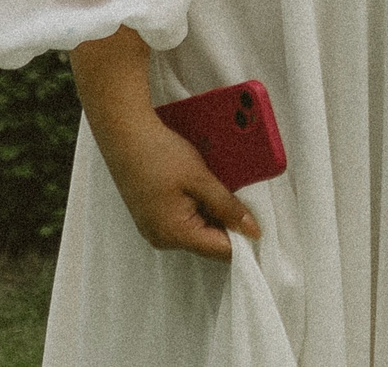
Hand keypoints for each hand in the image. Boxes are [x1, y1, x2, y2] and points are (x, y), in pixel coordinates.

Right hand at [69, 27, 258, 261]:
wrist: (126, 135)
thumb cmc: (162, 155)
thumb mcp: (201, 180)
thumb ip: (228, 207)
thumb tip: (253, 231)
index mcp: (174, 235)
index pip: (219, 251)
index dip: (244, 238)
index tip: (261, 222)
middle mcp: (162, 239)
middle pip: (208, 241)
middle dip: (228, 223)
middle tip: (243, 197)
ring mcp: (154, 228)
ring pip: (197, 230)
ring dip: (214, 212)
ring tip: (222, 187)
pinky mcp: (152, 216)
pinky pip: (184, 220)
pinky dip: (198, 207)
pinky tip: (204, 186)